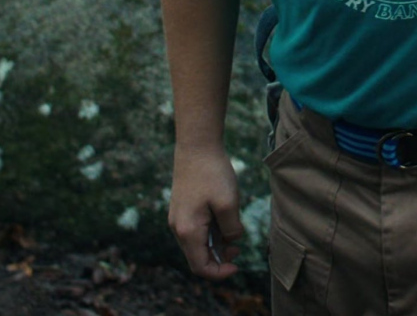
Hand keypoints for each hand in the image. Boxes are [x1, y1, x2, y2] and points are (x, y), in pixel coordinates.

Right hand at [168, 142, 243, 279]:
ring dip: (215, 243)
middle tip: (238, 248)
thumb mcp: (228, 203)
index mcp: (187, 231)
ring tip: (234, 232)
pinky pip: (195, 229)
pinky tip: (224, 219)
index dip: (219, 273)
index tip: (237, 266)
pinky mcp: (181, 207)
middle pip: (197, 256)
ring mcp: (177, 217)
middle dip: (219, 258)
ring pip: (197, 242)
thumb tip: (232, 240)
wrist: (196, 144)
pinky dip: (210, 231)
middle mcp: (178, 228)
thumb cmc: (213, 172)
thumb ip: (231, 229)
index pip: (200, 267)